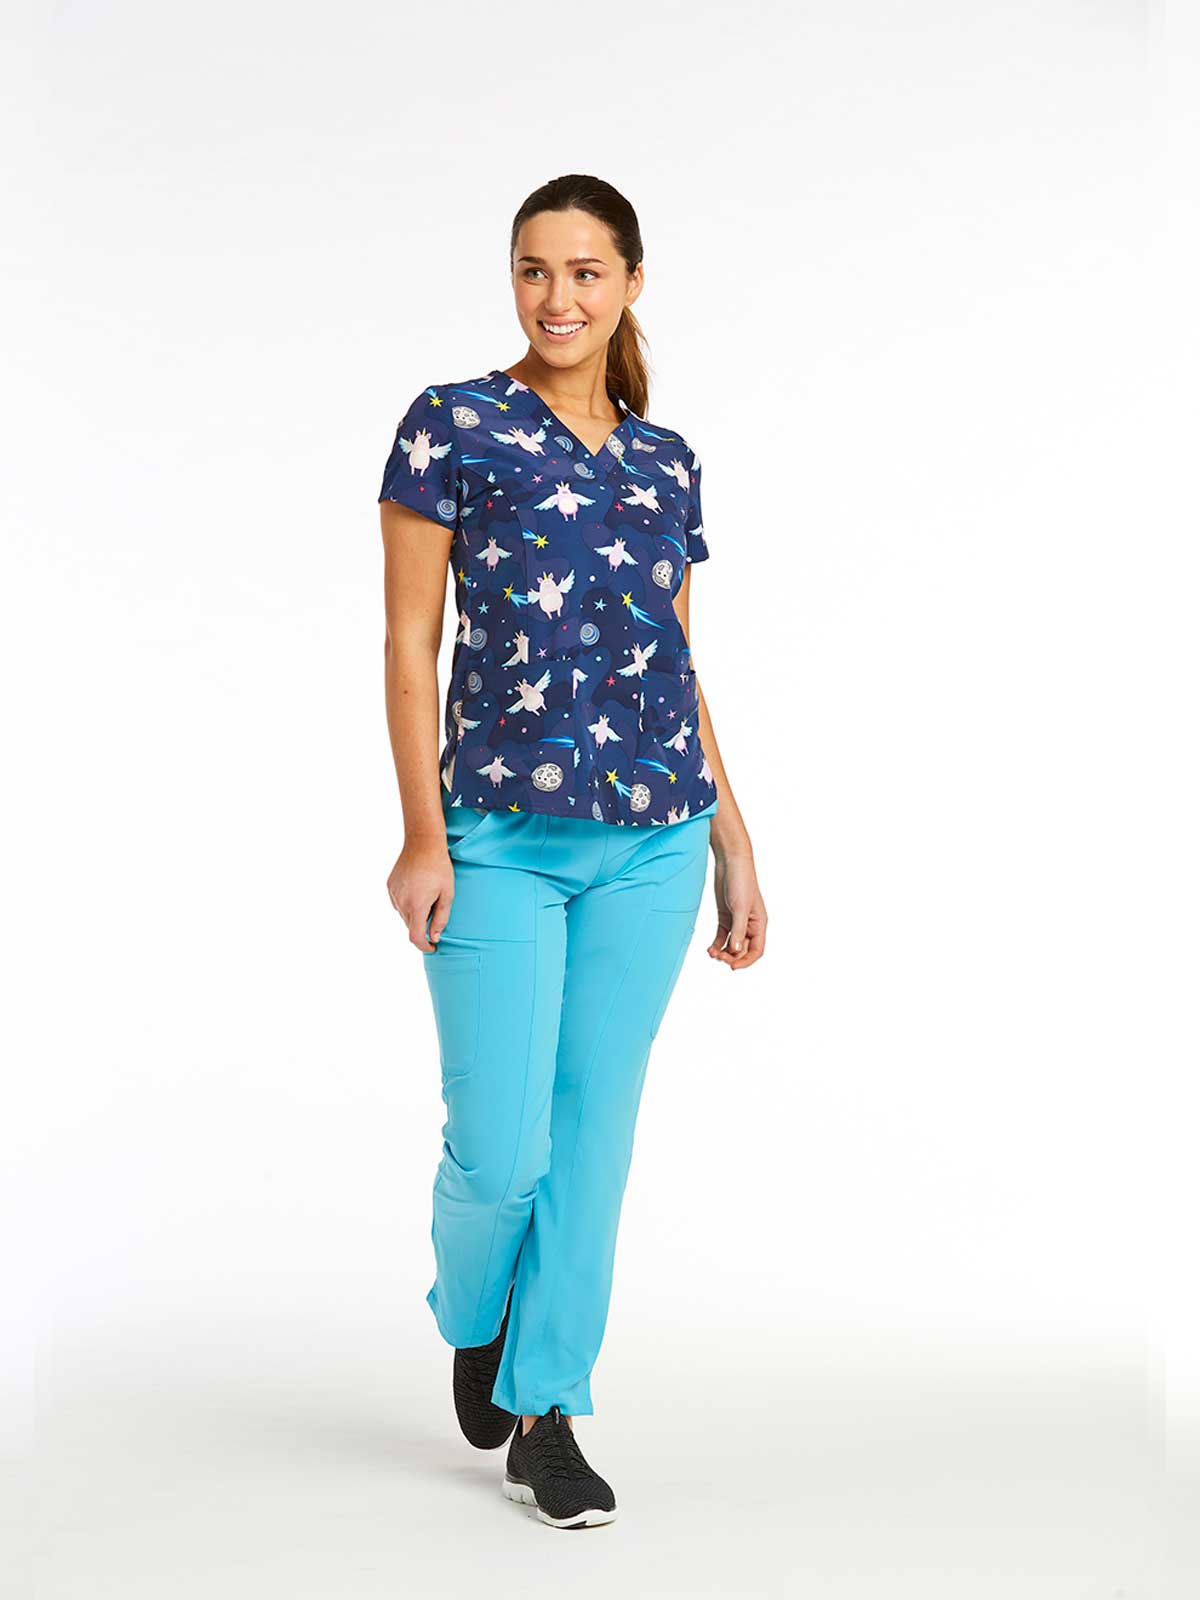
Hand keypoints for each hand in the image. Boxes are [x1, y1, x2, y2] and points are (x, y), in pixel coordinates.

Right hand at [387, 837, 454, 952]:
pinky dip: (407, 902)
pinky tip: (417, 888)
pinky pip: (398, 902)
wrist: (422, 843)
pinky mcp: (389, 886)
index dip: (424, 946)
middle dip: (422, 924)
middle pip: (410, 925)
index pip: (415, 937)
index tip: (432, 947)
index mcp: (416, 906)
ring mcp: (393, 893)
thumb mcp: (447, 894)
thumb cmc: (439, 868)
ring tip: (427, 893)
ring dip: (414, 912)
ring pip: (403, 914)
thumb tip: (434, 937)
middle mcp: (401, 902)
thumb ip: (440, 918)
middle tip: (435, 907)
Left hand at [708, 847, 766, 969]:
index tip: (732, 967)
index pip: (756, 950)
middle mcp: (750, 925)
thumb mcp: (740, 907)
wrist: (730, 862)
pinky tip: (709, 948)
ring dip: (723, 952)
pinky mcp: (725, 916)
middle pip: (743, 950)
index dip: (746, 962)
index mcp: (759, 923)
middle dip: (731, 957)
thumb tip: (736, 951)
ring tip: (711, 954)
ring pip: (732, 944)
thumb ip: (738, 930)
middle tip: (718, 958)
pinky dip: (716, 944)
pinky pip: (722, 936)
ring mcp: (737, 921)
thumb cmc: (741, 881)